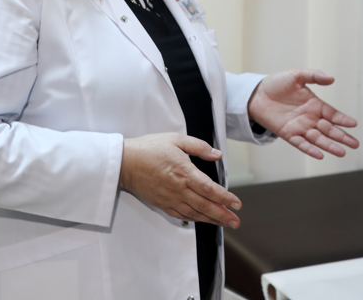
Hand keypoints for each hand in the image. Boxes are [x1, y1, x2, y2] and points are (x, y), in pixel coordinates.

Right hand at [119, 132, 241, 227]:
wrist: (125, 162)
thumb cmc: (149, 149)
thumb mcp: (176, 140)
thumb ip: (199, 147)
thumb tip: (217, 154)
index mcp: (184, 172)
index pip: (209, 189)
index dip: (225, 198)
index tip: (237, 204)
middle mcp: (178, 188)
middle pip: (205, 205)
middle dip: (222, 214)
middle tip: (236, 221)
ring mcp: (169, 198)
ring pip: (194, 213)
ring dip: (211, 219)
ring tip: (224, 223)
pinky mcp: (162, 203)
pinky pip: (181, 215)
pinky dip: (194, 219)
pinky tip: (202, 219)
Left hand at [247, 69, 358, 158]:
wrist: (256, 93)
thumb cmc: (276, 83)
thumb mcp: (297, 75)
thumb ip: (314, 76)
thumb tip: (331, 78)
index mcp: (314, 105)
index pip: (333, 115)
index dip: (343, 120)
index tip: (354, 124)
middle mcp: (310, 118)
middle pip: (329, 130)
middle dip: (342, 137)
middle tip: (355, 144)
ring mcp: (299, 127)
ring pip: (318, 139)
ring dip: (330, 146)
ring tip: (342, 152)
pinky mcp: (287, 134)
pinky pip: (301, 143)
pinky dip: (310, 149)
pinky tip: (320, 154)